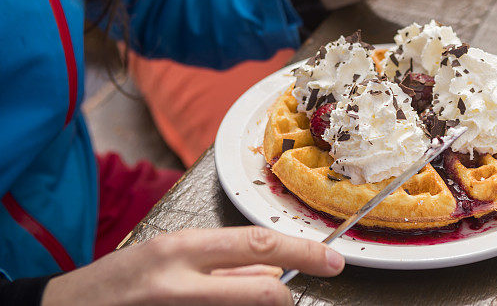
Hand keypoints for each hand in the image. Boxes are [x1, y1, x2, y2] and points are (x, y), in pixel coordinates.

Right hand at [41, 227, 344, 305]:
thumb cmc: (118, 281)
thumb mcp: (169, 256)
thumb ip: (222, 262)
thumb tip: (274, 270)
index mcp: (181, 249)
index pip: (259, 244)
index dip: (304, 251)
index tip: (333, 260)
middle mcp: (180, 284)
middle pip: (263, 290)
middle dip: (287, 294)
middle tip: (297, 288)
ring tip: (222, 297)